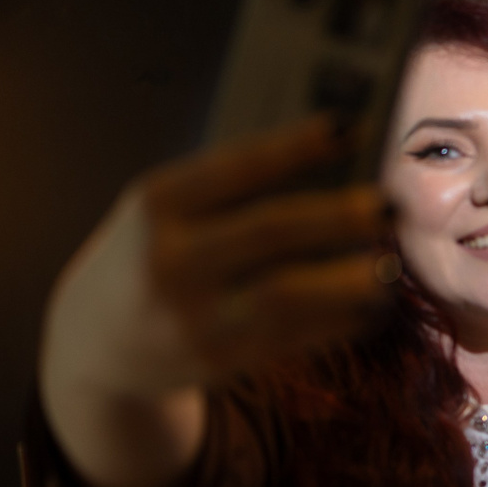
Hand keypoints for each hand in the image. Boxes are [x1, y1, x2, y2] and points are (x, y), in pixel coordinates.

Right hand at [40, 118, 392, 486]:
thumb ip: (235, 187)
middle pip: (271, 231)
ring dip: (347, 280)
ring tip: (388, 264)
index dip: (298, 145)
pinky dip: (342, 319)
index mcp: (159, 203)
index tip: (353, 126)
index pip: (237, 166)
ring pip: (287, 295)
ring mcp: (194, 315)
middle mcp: (172, 259)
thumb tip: (341, 158)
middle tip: (389, 204)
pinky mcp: (221, 360)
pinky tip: (372, 301)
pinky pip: (295, 338)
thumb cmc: (155, 254)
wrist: (98, 343)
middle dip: (338, 216)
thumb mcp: (169, 209)